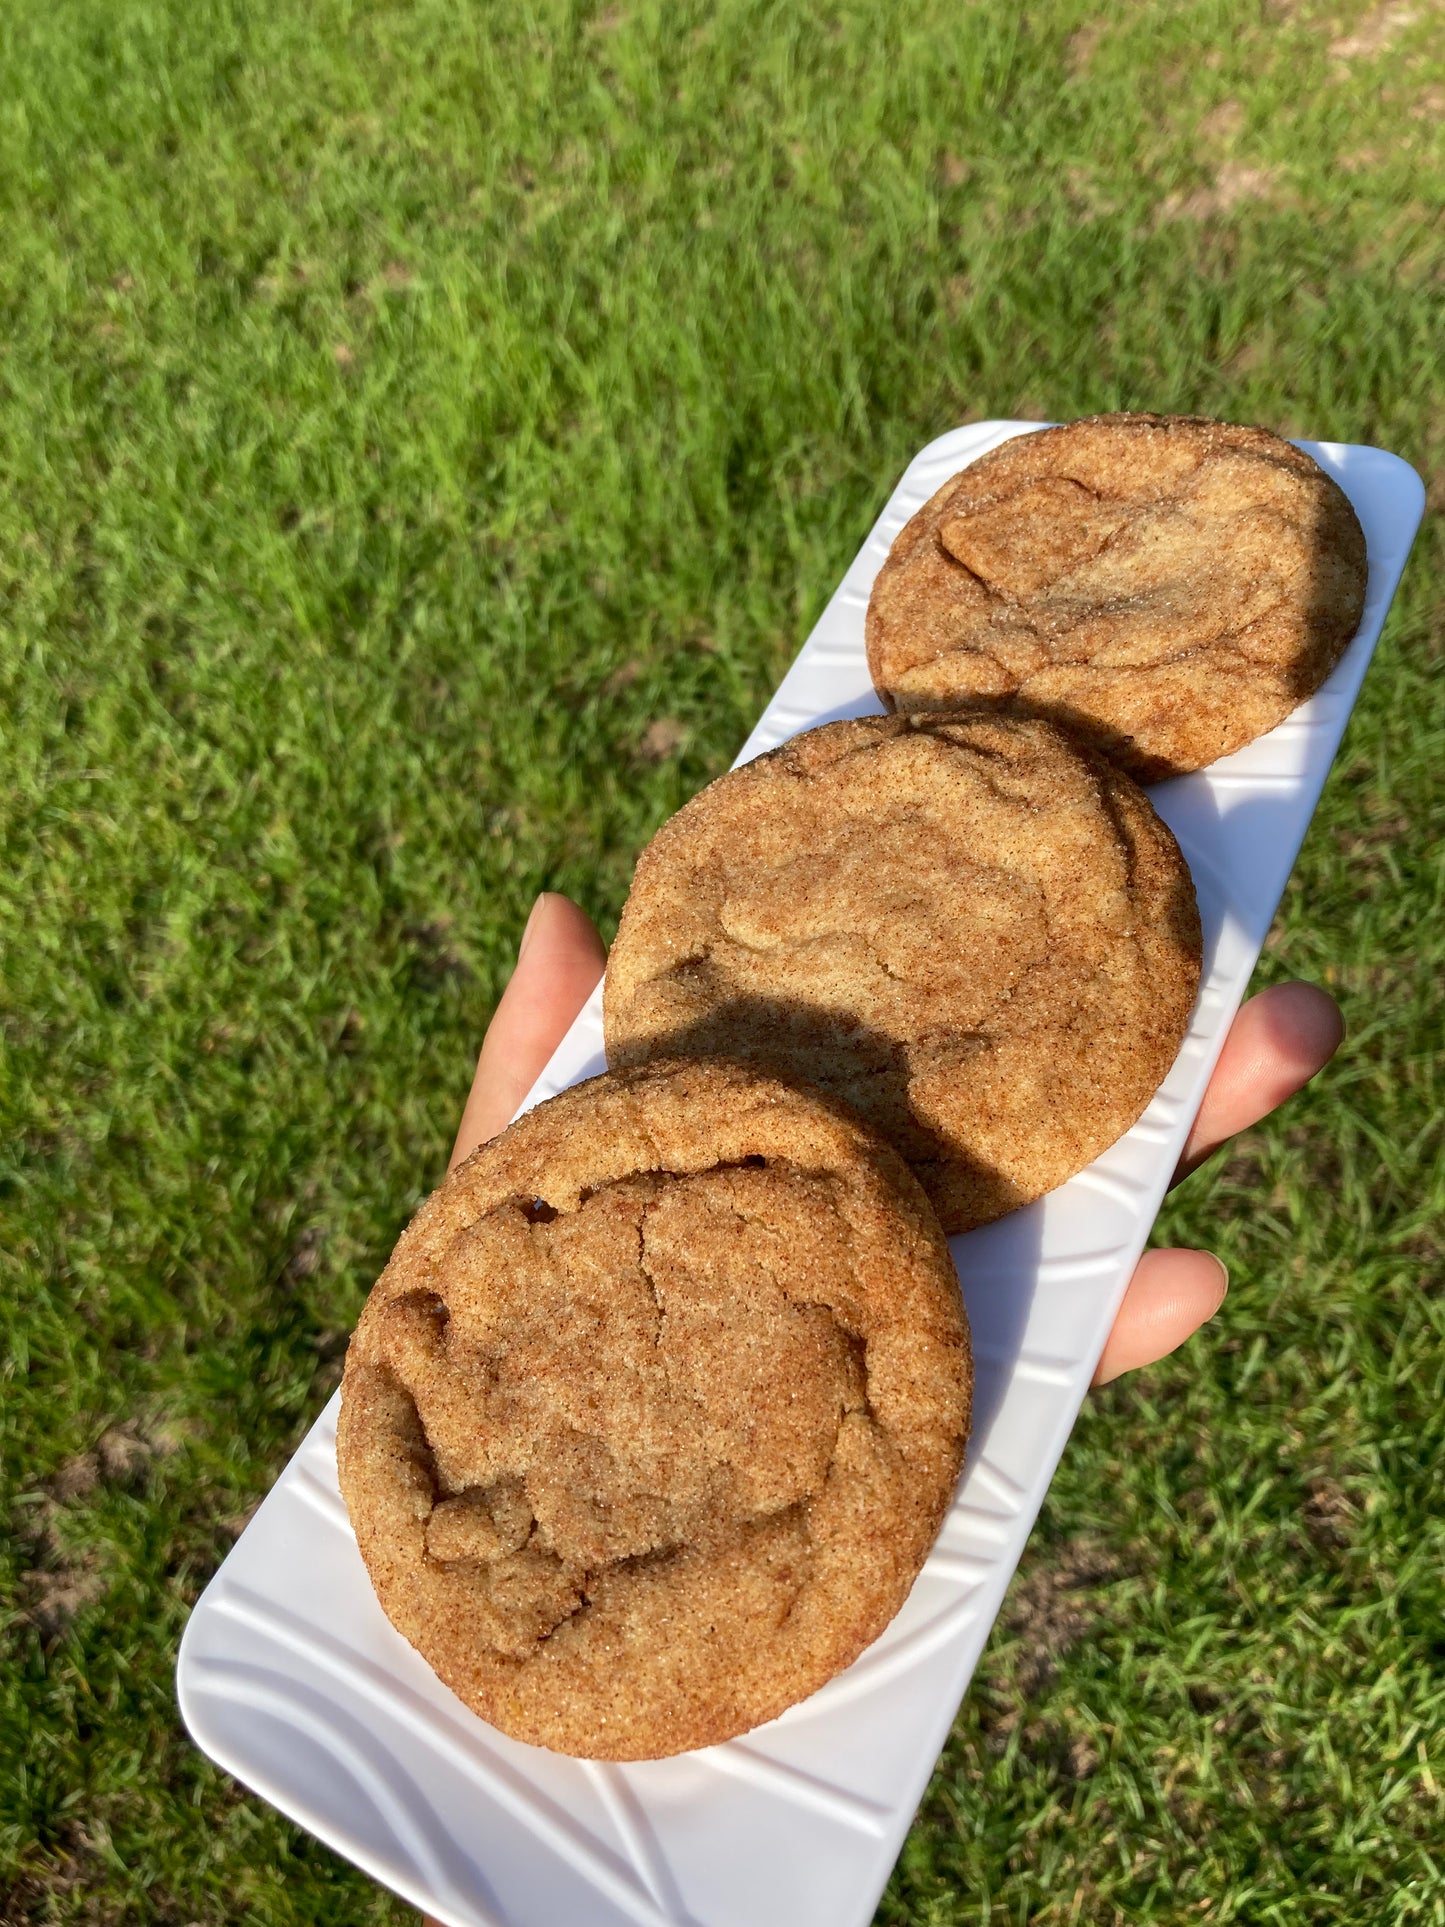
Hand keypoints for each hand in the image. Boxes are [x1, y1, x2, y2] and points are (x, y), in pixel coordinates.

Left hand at [449, 893, 1342, 1387]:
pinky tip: (1184, 1278)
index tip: (1085, 863)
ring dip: (1183, 1148)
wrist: (480, 1566)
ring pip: (1068, 1234)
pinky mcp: (918, 1450)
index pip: (914, 1053)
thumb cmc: (489, 1357)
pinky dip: (1110, 1336)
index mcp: (795, 1159)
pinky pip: (1032, 1392)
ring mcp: (908, 1338)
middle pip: (1028, 1128)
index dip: (1001, 972)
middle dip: (1149, 1045)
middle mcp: (873, 1237)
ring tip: (1280, 1043)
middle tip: (1246, 955)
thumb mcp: (510, 1200)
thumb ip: (536, 1075)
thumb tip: (556, 912)